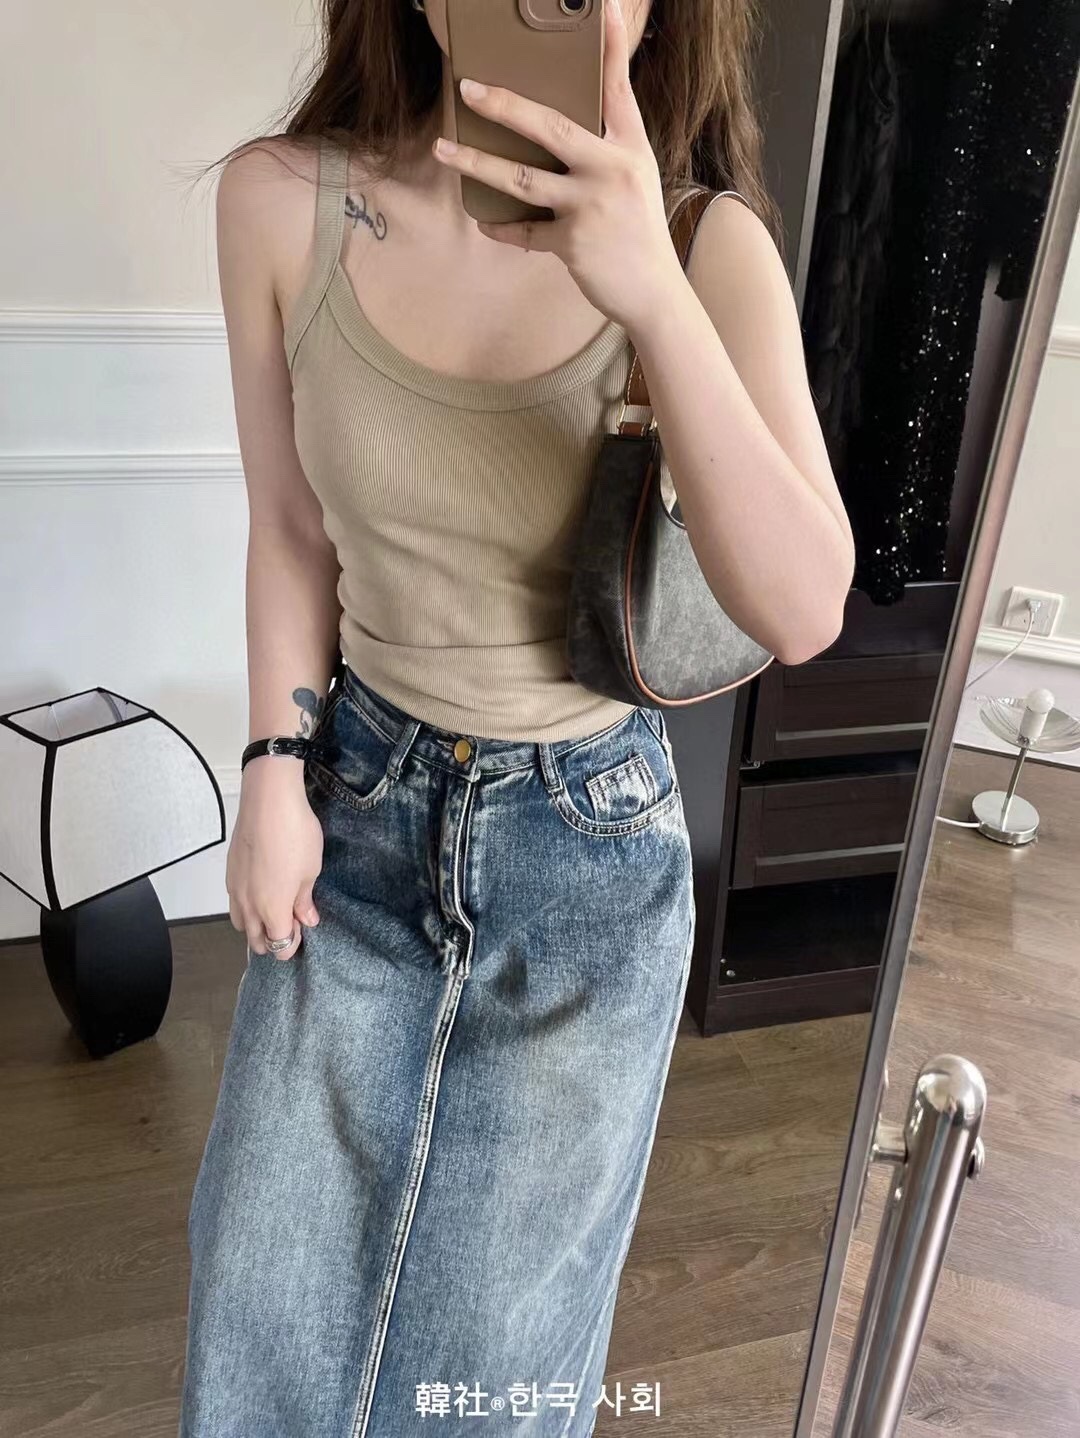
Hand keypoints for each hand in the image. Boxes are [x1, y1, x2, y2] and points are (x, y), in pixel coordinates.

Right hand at [226, 760, 323, 961]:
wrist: (267, 801)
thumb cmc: (295, 834)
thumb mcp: (310, 870)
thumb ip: (304, 900)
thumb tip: (306, 919)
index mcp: (272, 909)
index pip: (279, 946)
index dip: (292, 945)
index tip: (303, 929)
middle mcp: (248, 905)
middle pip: (256, 941)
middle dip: (274, 941)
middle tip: (292, 922)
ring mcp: (235, 889)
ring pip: (241, 923)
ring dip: (256, 926)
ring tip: (274, 909)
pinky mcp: (229, 872)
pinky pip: (234, 902)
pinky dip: (246, 907)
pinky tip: (260, 890)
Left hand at [431, 0, 683, 331]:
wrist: (655, 292)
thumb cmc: (639, 231)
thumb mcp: (635, 178)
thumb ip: (606, 149)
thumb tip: (558, 127)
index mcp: (630, 149)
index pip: (618, 89)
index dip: (610, 46)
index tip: (604, 6)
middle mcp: (612, 171)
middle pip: (550, 128)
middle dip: (504, 105)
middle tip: (468, 88)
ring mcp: (591, 207)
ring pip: (521, 178)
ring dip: (476, 163)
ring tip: (443, 150)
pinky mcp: (573, 243)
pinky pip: (525, 230)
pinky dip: (501, 227)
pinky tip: (482, 220)